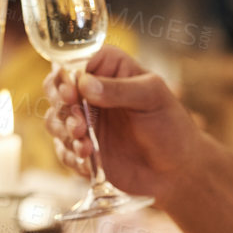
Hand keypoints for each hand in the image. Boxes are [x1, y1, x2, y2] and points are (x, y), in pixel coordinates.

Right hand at [42, 46, 202, 203]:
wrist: (177, 170)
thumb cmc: (172, 125)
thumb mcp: (152, 98)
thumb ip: (119, 90)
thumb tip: (85, 84)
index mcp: (110, 69)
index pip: (75, 62)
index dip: (66, 77)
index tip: (71, 94)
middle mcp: (92, 92)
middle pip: (56, 89)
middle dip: (62, 108)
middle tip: (78, 125)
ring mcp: (85, 120)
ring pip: (55, 120)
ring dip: (65, 133)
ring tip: (86, 147)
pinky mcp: (82, 147)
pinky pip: (62, 149)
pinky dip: (70, 155)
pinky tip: (88, 161)